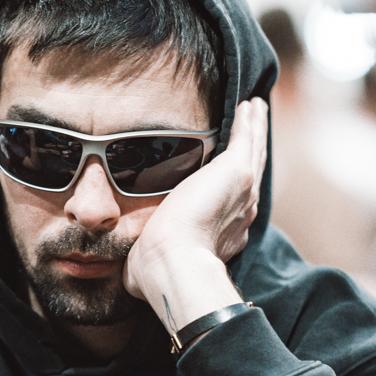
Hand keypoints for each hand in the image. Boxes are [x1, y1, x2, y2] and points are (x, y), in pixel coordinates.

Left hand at [124, 98, 267, 331]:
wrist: (171, 263)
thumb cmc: (155, 271)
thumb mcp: (149, 261)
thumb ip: (143, 258)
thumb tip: (119, 271)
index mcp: (224, 235)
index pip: (232, 205)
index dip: (232, 189)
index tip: (230, 176)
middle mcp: (240, 213)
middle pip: (250, 173)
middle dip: (252, 150)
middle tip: (254, 127)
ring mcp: (242, 192)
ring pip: (253, 152)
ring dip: (255, 129)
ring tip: (256, 109)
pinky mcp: (237, 171)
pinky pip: (246, 138)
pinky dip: (249, 121)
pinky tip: (249, 104)